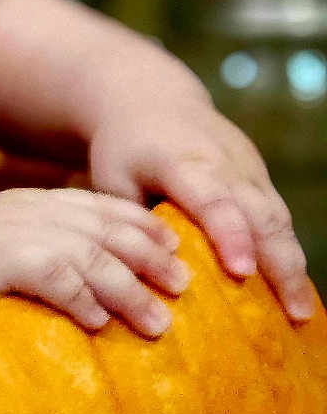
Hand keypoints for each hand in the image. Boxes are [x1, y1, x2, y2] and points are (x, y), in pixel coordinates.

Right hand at [0, 187, 189, 337]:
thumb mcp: (19, 263)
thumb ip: (62, 258)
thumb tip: (132, 277)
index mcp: (29, 203)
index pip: (99, 206)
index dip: (144, 228)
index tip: (177, 255)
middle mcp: (18, 209)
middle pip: (100, 228)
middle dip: (147, 259)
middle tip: (182, 291)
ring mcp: (0, 232)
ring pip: (84, 252)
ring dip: (125, 289)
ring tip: (154, 321)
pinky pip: (48, 273)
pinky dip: (80, 297)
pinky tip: (99, 321)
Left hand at [89, 89, 314, 321]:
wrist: (152, 100)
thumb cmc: (124, 149)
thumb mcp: (112, 180)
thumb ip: (130, 224)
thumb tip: (147, 276)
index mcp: (184, 161)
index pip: (213, 199)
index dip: (229, 235)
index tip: (242, 272)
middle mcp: (226, 163)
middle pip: (262, 214)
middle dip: (280, 264)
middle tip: (292, 313)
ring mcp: (249, 169)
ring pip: (279, 218)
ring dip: (293, 266)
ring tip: (301, 313)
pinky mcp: (260, 177)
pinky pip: (280, 218)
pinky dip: (288, 254)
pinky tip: (292, 291)